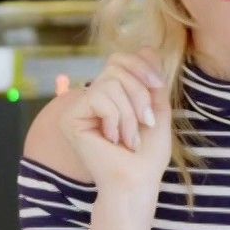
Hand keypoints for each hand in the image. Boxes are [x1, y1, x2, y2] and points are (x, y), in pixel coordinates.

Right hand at [58, 50, 172, 191]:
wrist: (137, 182)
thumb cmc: (148, 155)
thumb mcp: (156, 109)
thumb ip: (151, 80)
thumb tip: (147, 47)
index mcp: (110, 95)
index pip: (120, 60)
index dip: (141, 66)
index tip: (159, 87)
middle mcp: (91, 97)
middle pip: (115, 67)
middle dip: (138, 94)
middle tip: (145, 123)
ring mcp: (78, 107)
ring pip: (109, 83)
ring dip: (129, 113)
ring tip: (129, 138)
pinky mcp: (70, 118)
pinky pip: (99, 96)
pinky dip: (115, 119)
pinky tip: (112, 140)